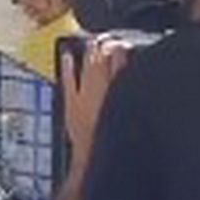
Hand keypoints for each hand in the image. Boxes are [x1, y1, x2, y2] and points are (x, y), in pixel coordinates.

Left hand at [63, 38, 128, 157]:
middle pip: (104, 63)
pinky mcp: (71, 104)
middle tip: (108, 38)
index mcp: (120, 94)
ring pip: (88, 68)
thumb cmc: (115, 144)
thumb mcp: (131, 116)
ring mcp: (84, 97)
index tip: (125, 43)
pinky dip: (67, 67)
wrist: (95, 161)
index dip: (122, 51)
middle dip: (106, 48)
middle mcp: (102, 92)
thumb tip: (132, 75)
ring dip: (91, 53)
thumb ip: (131, 96)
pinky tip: (67, 55)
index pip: (122, 64)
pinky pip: (68, 80)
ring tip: (94, 42)